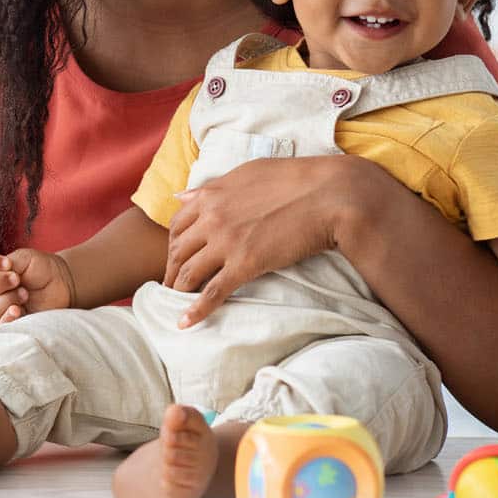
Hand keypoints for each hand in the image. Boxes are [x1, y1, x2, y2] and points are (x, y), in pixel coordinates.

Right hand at [0, 248, 74, 322]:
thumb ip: (11, 261)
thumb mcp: (27, 258)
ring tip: (25, 295)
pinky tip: (18, 311)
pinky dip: (7, 318)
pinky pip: (2, 324)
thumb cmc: (43, 268)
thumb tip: (1, 268)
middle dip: (0, 282)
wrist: (63, 283)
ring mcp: (5, 306)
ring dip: (8, 299)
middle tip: (17, 279)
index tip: (8, 264)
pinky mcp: (14, 320)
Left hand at [164, 156, 352, 328]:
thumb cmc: (293, 180)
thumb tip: (181, 197)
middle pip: (178, 251)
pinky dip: (196, 310)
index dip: (172, 245)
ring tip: (174, 304)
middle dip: (170, 271)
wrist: (328, 195)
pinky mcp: (246, 264)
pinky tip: (185, 323)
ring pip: (190, 273)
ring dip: (178, 291)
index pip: (177, 225)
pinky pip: (213, 292)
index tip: (175, 258)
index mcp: (211, 196)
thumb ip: (211, 188)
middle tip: (170, 286)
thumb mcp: (245, 174)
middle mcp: (212, 219)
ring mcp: (227, 242)